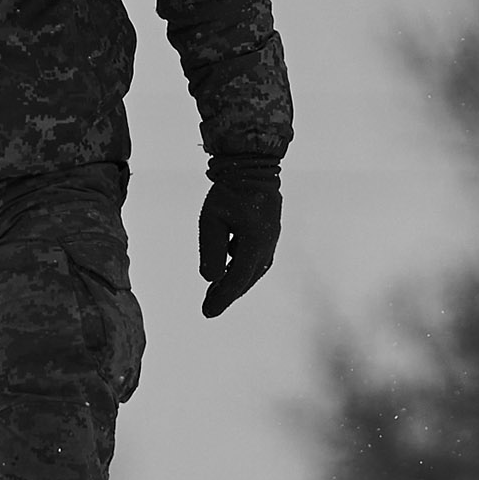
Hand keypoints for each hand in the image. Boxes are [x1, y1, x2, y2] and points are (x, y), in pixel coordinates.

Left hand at [198, 156, 280, 317]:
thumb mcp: (211, 218)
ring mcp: (271, 238)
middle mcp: (267, 243)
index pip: (238, 278)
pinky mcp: (268, 234)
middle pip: (247, 278)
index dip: (222, 298)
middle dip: (228, 294)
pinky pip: (255, 259)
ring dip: (235, 283)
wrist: (252, 166)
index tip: (207, 312)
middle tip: (209, 308)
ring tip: (215, 293)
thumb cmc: (228, 190)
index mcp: (255, 240)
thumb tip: (210, 278)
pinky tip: (226, 272)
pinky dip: (240, 270)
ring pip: (253, 270)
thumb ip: (211, 248)